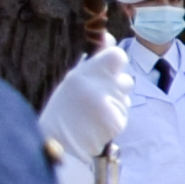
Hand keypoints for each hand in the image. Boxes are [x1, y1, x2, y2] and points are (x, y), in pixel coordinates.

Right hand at [38, 43, 132, 183]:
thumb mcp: (73, 82)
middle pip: (126, 77)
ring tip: (95, 113)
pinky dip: (116, 120)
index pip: (117, 55)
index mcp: (84, 73)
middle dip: (118, 85)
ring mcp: (107, 102)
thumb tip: (110, 39)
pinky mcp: (115, 119)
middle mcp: (96, 84)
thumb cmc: (64, 112)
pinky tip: (99, 126)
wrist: (58, 144)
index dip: (115, 60)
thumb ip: (93, 63)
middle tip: (100, 97)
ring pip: (126, 96)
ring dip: (117, 103)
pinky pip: (124, 114)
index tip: (108, 67)